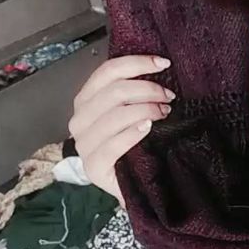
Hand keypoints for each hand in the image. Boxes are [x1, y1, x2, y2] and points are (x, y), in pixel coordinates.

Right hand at [67, 55, 174, 207]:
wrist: (137, 185)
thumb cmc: (136, 145)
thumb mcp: (132, 111)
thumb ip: (133, 91)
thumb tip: (156, 67)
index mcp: (85, 101)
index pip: (107, 72)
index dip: (136, 63)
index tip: (163, 64)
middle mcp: (79, 120)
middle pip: (114, 92)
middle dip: (147, 89)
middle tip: (168, 97)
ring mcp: (83, 145)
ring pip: (115, 115)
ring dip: (145, 109)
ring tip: (164, 112)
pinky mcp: (93, 167)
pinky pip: (113, 144)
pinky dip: (133, 133)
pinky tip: (148, 128)